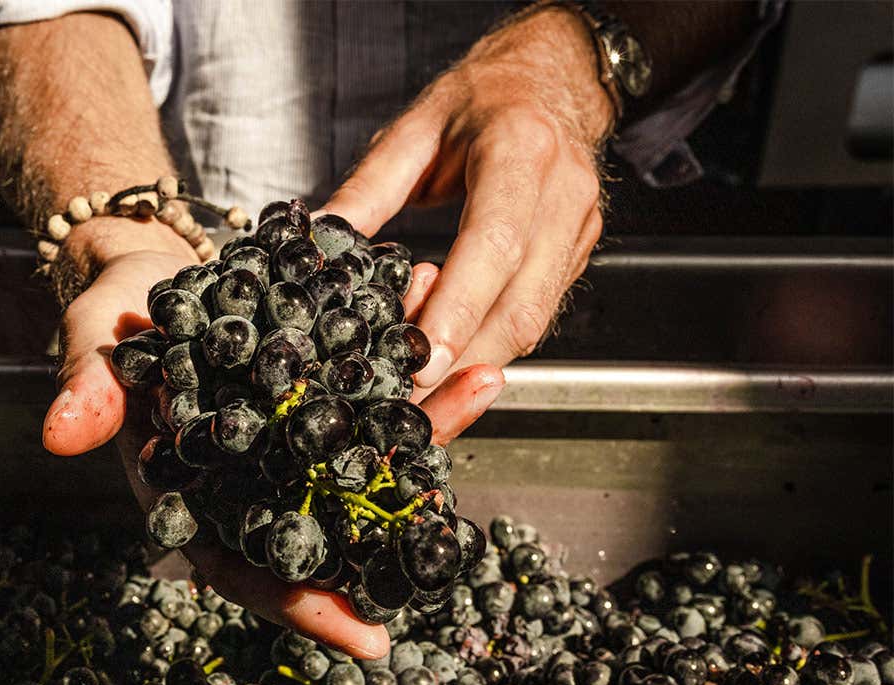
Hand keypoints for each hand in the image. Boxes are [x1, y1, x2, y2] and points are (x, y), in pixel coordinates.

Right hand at [42, 233, 502, 658]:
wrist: (148, 266)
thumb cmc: (115, 316)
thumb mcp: (96, 346)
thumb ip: (88, 391)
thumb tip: (56, 436)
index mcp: (198, 493)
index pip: (247, 568)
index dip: (300, 605)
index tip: (366, 635)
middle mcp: (258, 475)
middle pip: (329, 521)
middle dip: (394, 524)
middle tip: (453, 537)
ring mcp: (297, 433)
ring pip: (368, 450)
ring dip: (426, 422)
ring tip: (479, 379)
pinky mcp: (323, 386)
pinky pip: (374, 386)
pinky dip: (411, 362)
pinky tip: (446, 327)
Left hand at [323, 6, 611, 393]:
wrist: (553, 77)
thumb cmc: (483, 98)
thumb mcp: (415, 129)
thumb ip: (368, 189)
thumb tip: (319, 240)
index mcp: (520, 150)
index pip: (495, 243)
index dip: (459, 307)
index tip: (422, 357)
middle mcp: (562, 193)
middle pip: (520, 302)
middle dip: (463, 358)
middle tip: (407, 395)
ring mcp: (578, 229)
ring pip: (533, 322)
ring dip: (476, 363)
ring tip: (421, 388)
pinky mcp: (577, 254)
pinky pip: (536, 315)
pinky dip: (492, 343)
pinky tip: (454, 356)